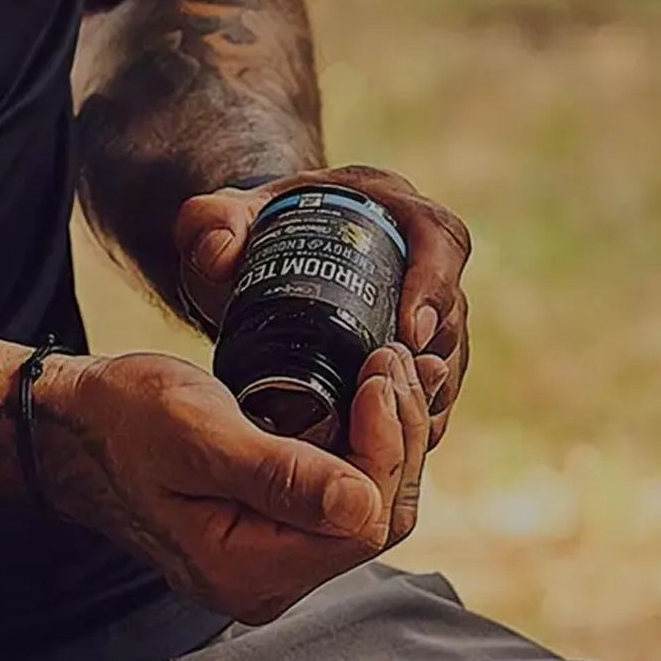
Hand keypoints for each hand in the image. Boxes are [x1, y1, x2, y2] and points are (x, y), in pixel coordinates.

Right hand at [37, 347, 429, 623]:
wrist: (75, 426)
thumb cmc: (122, 420)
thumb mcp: (197, 433)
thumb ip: (278, 474)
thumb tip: (362, 505)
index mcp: (242, 570)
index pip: (361, 522)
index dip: (386, 447)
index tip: (379, 371)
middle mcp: (263, 583)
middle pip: (374, 521)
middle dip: (397, 438)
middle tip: (395, 360)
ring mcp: (269, 562)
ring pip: (365, 509)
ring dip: (388, 438)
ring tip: (393, 368)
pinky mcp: (272, 534)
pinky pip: (340, 498)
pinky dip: (364, 446)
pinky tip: (372, 397)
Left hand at [175, 165, 470, 449]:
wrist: (256, 258)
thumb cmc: (247, 232)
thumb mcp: (221, 220)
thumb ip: (208, 224)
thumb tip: (219, 254)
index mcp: (393, 211)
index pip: (439, 241)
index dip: (433, 287)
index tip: (408, 332)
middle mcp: (423, 261)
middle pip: (452, 312)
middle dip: (432, 358)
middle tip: (390, 395)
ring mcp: (425, 312)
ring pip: (447, 359)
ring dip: (425, 398)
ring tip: (387, 431)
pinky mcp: (414, 356)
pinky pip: (430, 390)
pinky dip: (414, 419)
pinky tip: (387, 449)